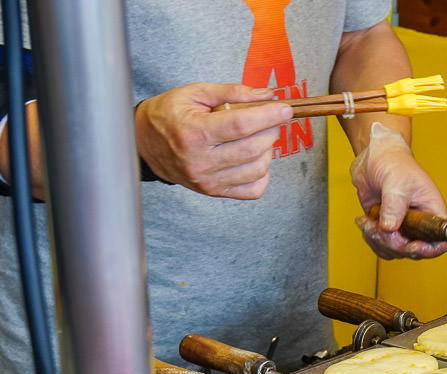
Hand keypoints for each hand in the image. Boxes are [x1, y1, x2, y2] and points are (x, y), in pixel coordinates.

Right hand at [134, 83, 291, 199]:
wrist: (144, 143)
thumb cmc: (170, 115)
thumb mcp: (195, 93)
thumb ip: (231, 92)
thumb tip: (266, 95)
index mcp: (193, 133)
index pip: (241, 125)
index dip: (268, 116)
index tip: (285, 109)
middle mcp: (200, 161)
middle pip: (253, 148)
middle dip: (271, 130)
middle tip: (269, 119)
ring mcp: (208, 180)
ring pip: (258, 168)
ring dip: (268, 150)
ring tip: (258, 136)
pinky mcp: (215, 191)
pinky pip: (254, 189)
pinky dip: (263, 173)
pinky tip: (253, 157)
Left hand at [349, 122, 446, 258]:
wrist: (374, 158)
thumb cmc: (394, 162)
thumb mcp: (397, 181)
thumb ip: (394, 205)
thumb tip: (391, 227)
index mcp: (432, 210)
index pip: (442, 238)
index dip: (431, 248)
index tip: (413, 245)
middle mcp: (420, 222)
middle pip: (415, 251)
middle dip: (395, 244)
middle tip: (381, 228)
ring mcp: (403, 227)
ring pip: (396, 251)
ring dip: (379, 241)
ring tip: (369, 222)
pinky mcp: (387, 227)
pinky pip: (381, 245)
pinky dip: (371, 238)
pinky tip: (365, 222)